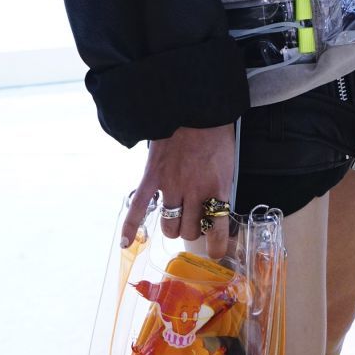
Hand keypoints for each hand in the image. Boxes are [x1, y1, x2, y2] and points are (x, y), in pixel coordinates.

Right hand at [120, 122, 235, 247]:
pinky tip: (127, 241)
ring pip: (169, 226)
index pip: (217, 231)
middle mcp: (193, 192)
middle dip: (193, 230)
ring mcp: (171, 185)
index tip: (216, 250)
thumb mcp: (228, 162)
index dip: (216, 246)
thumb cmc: (215, 132)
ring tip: (177, 217)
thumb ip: (221, 187)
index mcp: (217, 188)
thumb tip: (216, 209)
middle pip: (189, 231)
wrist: (195, 105)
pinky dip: (131, 226)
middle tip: (195, 219)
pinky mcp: (152, 177)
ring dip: (173, 226)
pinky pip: (139, 207)